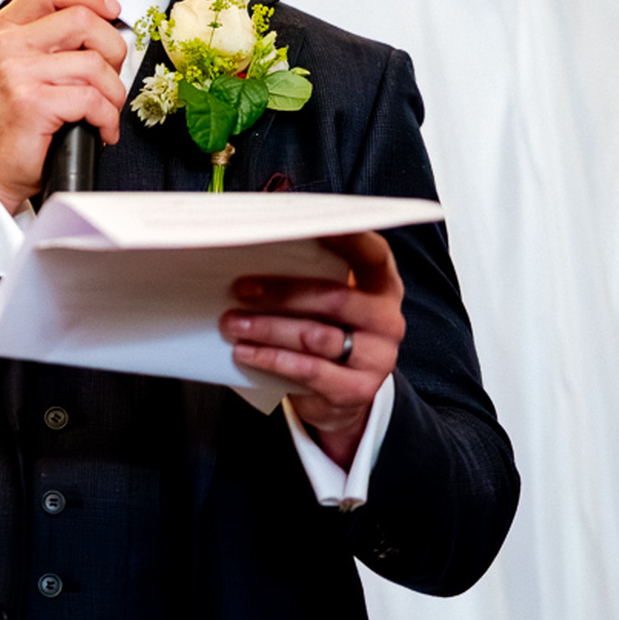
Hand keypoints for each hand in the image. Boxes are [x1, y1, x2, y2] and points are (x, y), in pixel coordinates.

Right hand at [0, 0, 127, 214]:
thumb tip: (103, 17)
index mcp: (3, 29)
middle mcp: (6, 44)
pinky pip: (93, 100)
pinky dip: (107, 119)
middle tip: (109, 76)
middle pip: (84, 20)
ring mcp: (17, 72)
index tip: (111, 10)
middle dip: (113, 50)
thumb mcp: (21, 66)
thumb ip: (50, 37)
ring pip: (95, 64)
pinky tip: (101, 130)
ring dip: (114, 93)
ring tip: (104, 111)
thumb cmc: (14, 120)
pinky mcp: (32, 103)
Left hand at [221, 231, 403, 469]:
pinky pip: (308, 370)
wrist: (341, 397)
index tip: (304, 222)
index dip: (345, 236)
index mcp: (383, 287)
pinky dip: (272, 359)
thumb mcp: (327, 303)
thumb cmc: (326, 333)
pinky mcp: (357, 389)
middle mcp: (386, 319)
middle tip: (239, 289)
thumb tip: (255, 243)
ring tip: (232, 323)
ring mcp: (376, 357)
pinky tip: (245, 352)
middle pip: (334, 298)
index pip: (371, 254)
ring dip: (268, 328)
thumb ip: (310, 275)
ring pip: (316, 336)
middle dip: (281, 292)